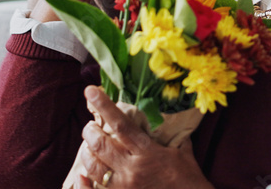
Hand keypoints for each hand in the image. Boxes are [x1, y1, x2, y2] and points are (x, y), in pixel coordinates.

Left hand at [79, 86, 213, 188]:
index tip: (90, 91)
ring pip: (93, 166)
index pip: (121, 124)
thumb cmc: (189, 180)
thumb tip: (171, 120)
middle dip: (90, 131)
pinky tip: (80, 176)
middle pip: (101, 144)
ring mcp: (124, 187)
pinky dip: (83, 184)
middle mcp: (132, 168)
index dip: (104, 106)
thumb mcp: (184, 153)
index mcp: (148, 152)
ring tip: (88, 147)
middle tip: (90, 126)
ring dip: (87, 153)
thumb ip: (174, 136)